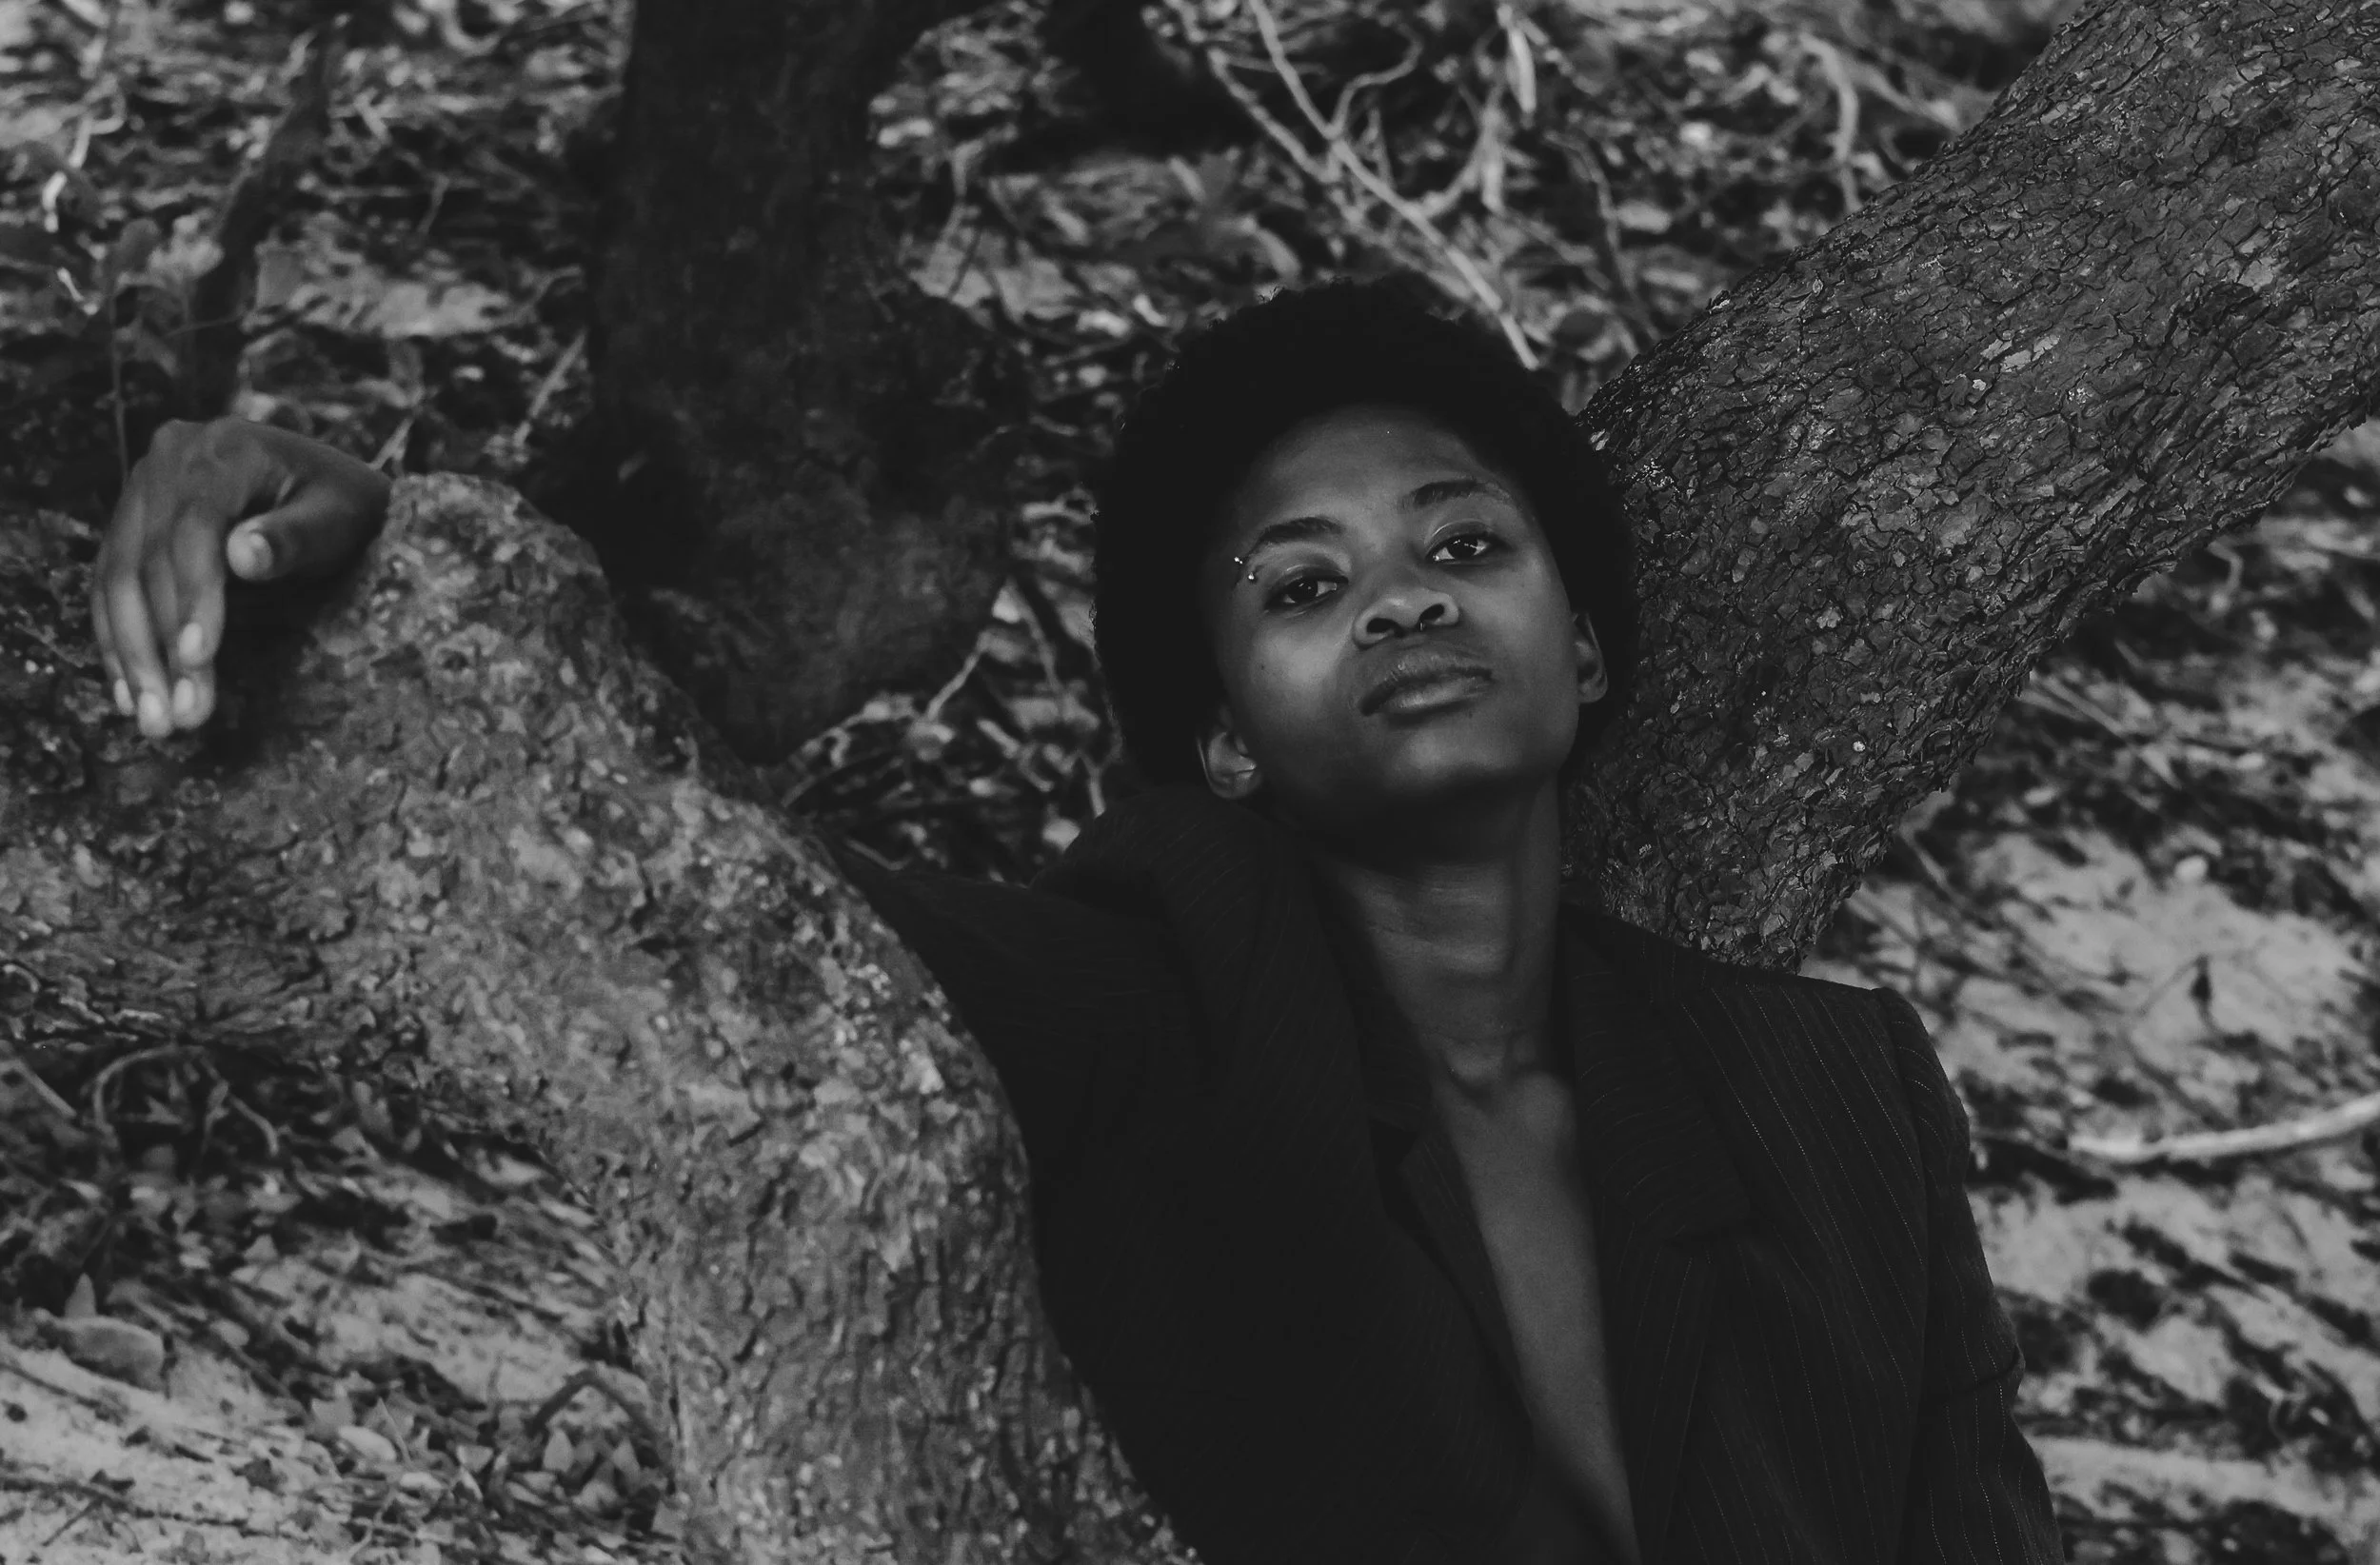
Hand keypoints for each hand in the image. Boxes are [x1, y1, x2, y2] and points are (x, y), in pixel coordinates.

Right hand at [92, 418, 390, 738]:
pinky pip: (112, 585)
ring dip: (132, 657)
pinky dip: (118, 640)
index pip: (193, 531)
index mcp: (224, 449)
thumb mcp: (339, 519)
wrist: (334, 492)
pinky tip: (128, 693)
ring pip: (118, 579)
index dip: (193, 598)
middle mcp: (169, 459)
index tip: (199, 659)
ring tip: (154, 721)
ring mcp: (143, 488)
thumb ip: (294, 538)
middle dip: (162, 646)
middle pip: (148, 560)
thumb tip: (242, 555)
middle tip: (179, 717)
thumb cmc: (347, 508)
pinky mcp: (133, 521)